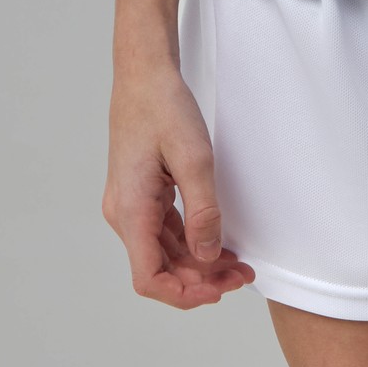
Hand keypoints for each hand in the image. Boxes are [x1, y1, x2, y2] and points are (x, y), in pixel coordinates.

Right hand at [102, 58, 256, 307]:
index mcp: (131, 210)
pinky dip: (191, 242)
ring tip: (238, 265)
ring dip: (199, 263)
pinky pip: (165, 231)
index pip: (149, 278)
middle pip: (161, 268)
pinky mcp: (141, 194)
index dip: (183, 294)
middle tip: (242, 275)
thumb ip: (203, 210)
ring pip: (164, 252)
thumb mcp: (193, 156)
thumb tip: (209, 255)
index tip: (218, 290)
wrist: (144, 72)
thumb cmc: (163, 106)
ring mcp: (132, 205)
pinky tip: (217, 243)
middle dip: (201, 279)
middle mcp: (125, 214)